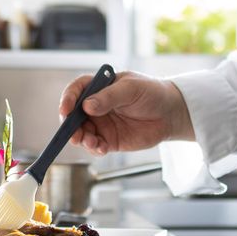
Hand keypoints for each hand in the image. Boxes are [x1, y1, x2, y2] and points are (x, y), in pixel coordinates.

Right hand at [58, 71, 193, 155]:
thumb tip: (87, 106)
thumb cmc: (151, 93)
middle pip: (74, 115)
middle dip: (70, 125)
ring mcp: (102, 123)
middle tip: (74, 134)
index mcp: (99, 87)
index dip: (68, 99)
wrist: (170, 113)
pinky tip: (101, 148)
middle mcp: (96, 106)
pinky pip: (95, 146)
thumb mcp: (131, 89)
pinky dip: (94, 148)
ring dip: (82, 139)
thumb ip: (109, 97)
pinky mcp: (110, 140)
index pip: (76, 90)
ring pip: (82, 133)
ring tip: (91, 142)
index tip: (66, 109)